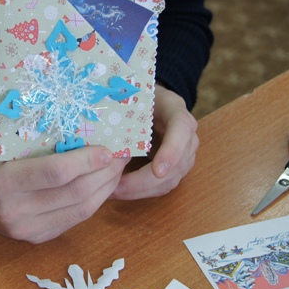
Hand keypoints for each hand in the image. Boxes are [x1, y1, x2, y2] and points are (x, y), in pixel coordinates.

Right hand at [0, 143, 126, 243]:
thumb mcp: (9, 145)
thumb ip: (43, 144)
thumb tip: (89, 135)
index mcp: (2, 182)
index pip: (55, 172)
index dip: (86, 160)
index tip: (107, 149)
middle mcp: (14, 211)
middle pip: (74, 192)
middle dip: (104, 173)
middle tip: (120, 155)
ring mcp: (27, 230)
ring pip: (81, 210)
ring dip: (105, 187)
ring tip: (116, 169)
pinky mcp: (38, 239)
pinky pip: (76, 219)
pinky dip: (94, 201)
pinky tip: (102, 185)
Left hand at [111, 84, 198, 199]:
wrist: (155, 104)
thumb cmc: (141, 99)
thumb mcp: (134, 96)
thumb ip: (126, 108)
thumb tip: (100, 127)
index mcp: (177, 112)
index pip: (181, 131)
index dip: (171, 152)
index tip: (158, 171)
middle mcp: (188, 135)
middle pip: (176, 164)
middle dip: (146, 180)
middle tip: (119, 187)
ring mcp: (186, 153)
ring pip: (170, 179)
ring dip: (142, 190)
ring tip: (115, 191)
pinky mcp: (178, 168)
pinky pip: (164, 185)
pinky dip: (143, 191)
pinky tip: (122, 192)